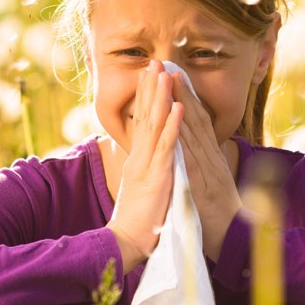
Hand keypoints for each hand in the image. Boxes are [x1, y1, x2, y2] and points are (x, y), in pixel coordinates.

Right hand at [107, 61, 183, 266]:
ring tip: (164, 74)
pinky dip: (173, 125)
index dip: (146, 97)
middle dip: (150, 88)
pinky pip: (167, 147)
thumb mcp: (140, 187)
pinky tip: (178, 107)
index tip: (149, 75)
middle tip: (153, 62)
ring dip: (160, 98)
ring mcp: (147, 165)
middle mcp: (139, 157)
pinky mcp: (157, 176)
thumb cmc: (138, 219)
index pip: (141, 121)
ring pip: (154, 124)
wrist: (127, 242)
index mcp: (137, 159)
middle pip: (145, 116)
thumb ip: (143, 169)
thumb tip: (145, 156)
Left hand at [170, 73, 242, 261]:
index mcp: (210, 158)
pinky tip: (176, 120)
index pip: (197, 121)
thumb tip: (195, 150)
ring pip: (193, 131)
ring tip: (170, 80)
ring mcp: (208, 169)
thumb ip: (203, 165)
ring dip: (181, 104)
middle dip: (181, 90)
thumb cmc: (218, 215)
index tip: (173, 74)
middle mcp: (211, 158)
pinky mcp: (203, 185)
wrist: (234, 241)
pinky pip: (192, 158)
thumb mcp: (210, 184)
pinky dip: (184, 137)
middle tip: (168, 64)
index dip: (185, 97)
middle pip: (195, 119)